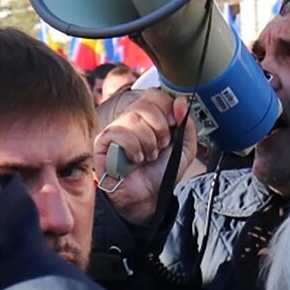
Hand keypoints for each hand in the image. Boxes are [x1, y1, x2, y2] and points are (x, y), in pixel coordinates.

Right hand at [93, 88, 197, 223]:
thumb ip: (187, 124)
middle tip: (160, 145)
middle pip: (146, 103)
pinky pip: (118, 132)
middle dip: (160, 128)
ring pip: (133, 118)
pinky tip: (135, 159)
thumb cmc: (161, 172)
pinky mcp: (103, 141)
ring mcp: (116, 128)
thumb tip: (180, 101)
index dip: (167, 107)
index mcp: (150, 116)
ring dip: (148, 141)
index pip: (155, 94)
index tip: (173, 125)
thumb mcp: (184, 147)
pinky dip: (132, 148)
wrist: (149, 196)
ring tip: (148, 156)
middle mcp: (132, 118)